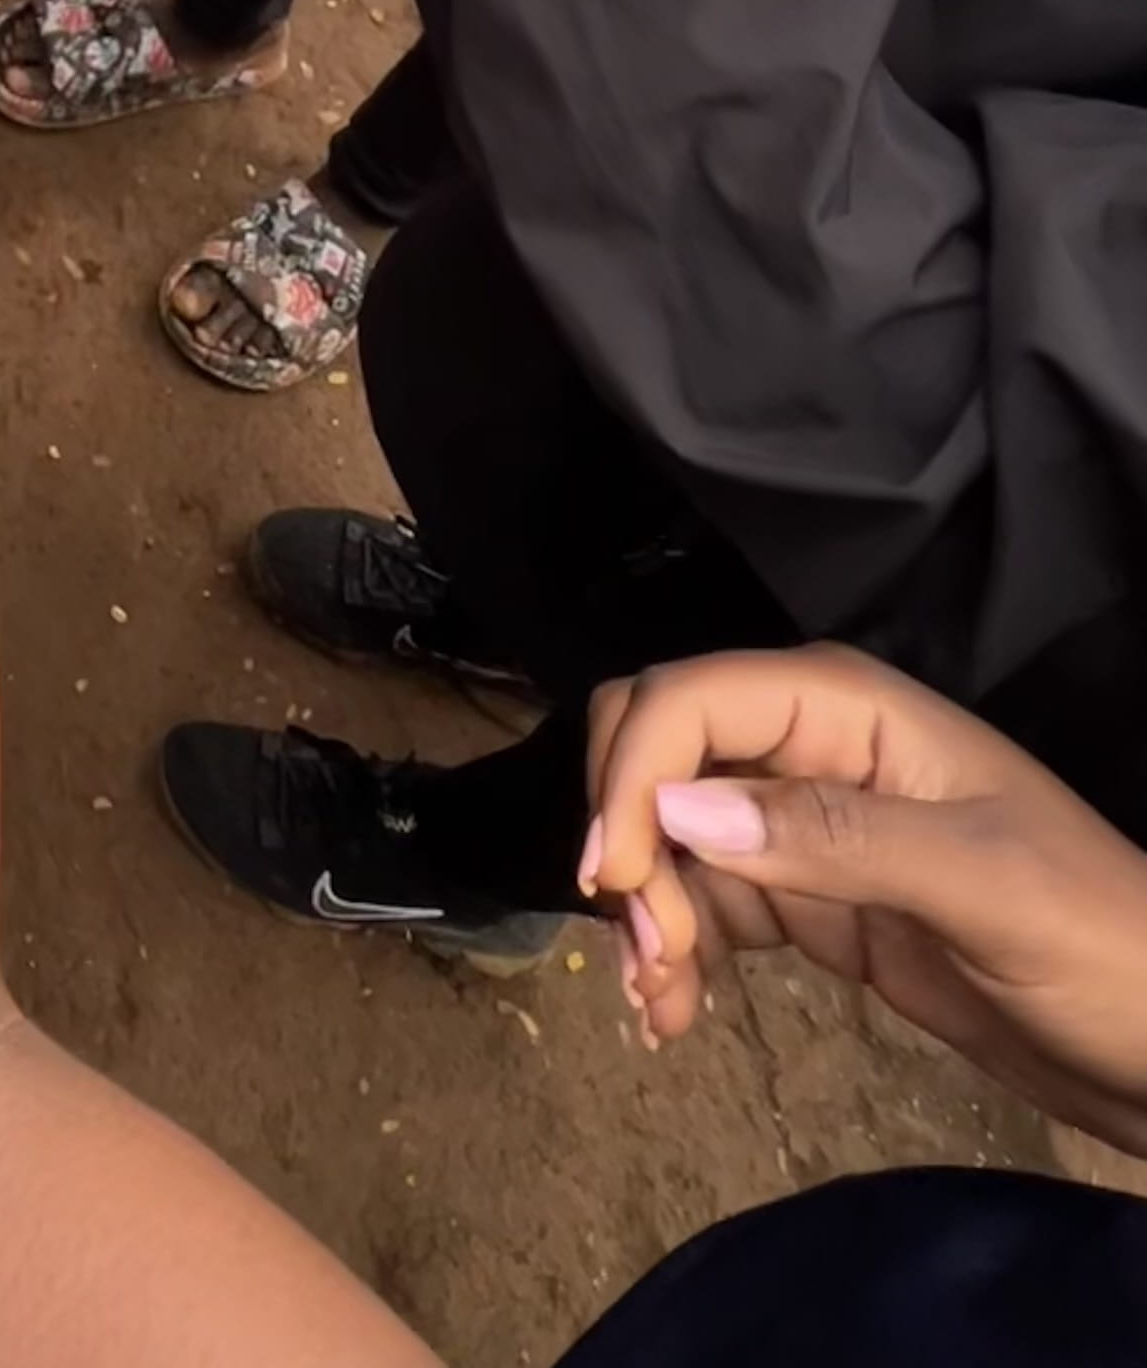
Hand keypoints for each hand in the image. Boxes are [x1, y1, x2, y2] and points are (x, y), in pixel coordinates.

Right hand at [583, 645, 1146, 1154]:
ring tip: (659, 1004)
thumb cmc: (1103, 944)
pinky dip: (675, 950)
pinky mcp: (815, 903)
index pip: (693, 700)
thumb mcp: (985, 888)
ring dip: (644, 910)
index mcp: (848, 711)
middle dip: (629, 838)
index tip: (615, 883)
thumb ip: (838, 840)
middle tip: (647, 947)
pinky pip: (709, 903)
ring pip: (670, 833)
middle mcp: (813, 750)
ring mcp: (811, 828)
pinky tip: (673, 1013)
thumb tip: (679, 813)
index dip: (634, 775)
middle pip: (660, 748)